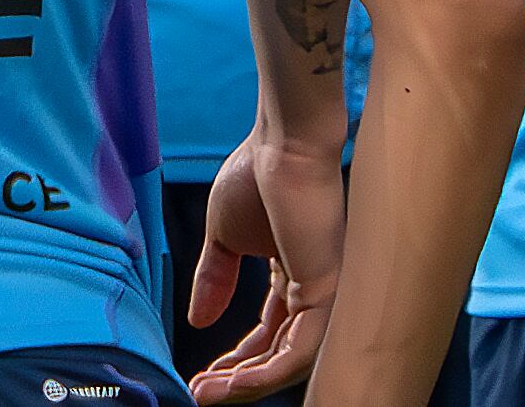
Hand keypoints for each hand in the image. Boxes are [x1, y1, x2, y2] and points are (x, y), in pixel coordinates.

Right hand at [185, 127, 346, 403]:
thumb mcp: (224, 237)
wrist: (280, 142)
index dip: (234, 362)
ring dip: (247, 385)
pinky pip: (300, 351)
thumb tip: (198, 323)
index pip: (268, 335)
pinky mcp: (326, 289)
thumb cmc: (257, 174)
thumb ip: (214, 279)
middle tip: (200, 394)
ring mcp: (323, 291)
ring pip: (291, 362)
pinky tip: (233, 382)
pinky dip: (266, 374)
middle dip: (237, 381)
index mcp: (292, 276)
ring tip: (209, 394)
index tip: (199, 377)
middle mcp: (313, 289)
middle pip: (278, 354)